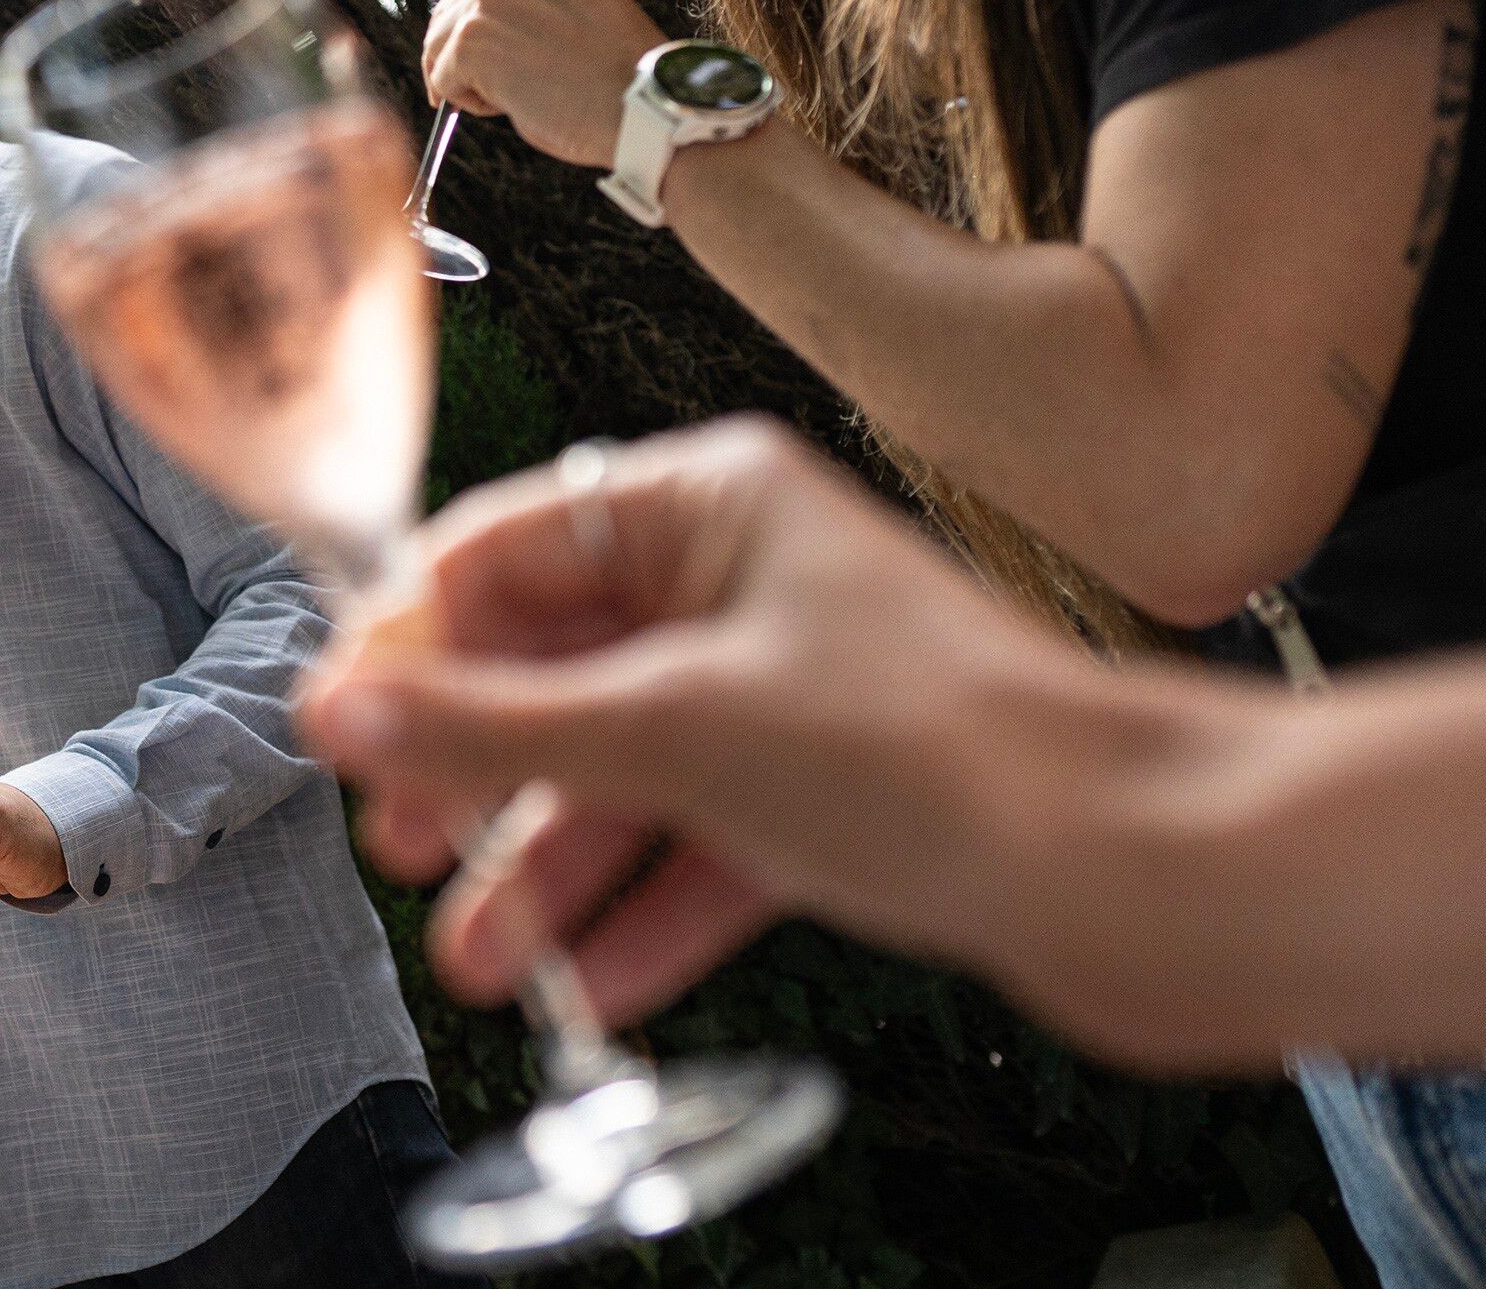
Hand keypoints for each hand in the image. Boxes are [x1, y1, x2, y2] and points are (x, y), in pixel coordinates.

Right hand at [296, 418, 1065, 1023]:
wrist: (1142, 874)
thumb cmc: (952, 755)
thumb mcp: (675, 731)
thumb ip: (491, 727)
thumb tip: (343, 708)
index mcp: (704, 504)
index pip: (500, 550)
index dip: (410, 644)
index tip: (344, 727)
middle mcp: (741, 582)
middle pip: (551, 670)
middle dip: (473, 777)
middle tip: (405, 844)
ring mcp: (784, 689)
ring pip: (620, 771)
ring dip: (545, 868)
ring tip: (485, 957)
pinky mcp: (829, 789)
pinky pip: (697, 842)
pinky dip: (639, 910)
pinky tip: (589, 981)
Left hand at [422, 0, 666, 166]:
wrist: (644, 107)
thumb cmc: (621, 75)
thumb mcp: (581, 9)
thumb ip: (537, 1)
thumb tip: (485, 28)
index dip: (488, 22)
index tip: (500, 52)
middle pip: (455, 5)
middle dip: (464, 50)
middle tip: (484, 87)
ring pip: (441, 41)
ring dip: (465, 76)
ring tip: (509, 99)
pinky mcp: (472, 37)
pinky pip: (442, 76)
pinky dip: (465, 101)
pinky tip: (509, 105)